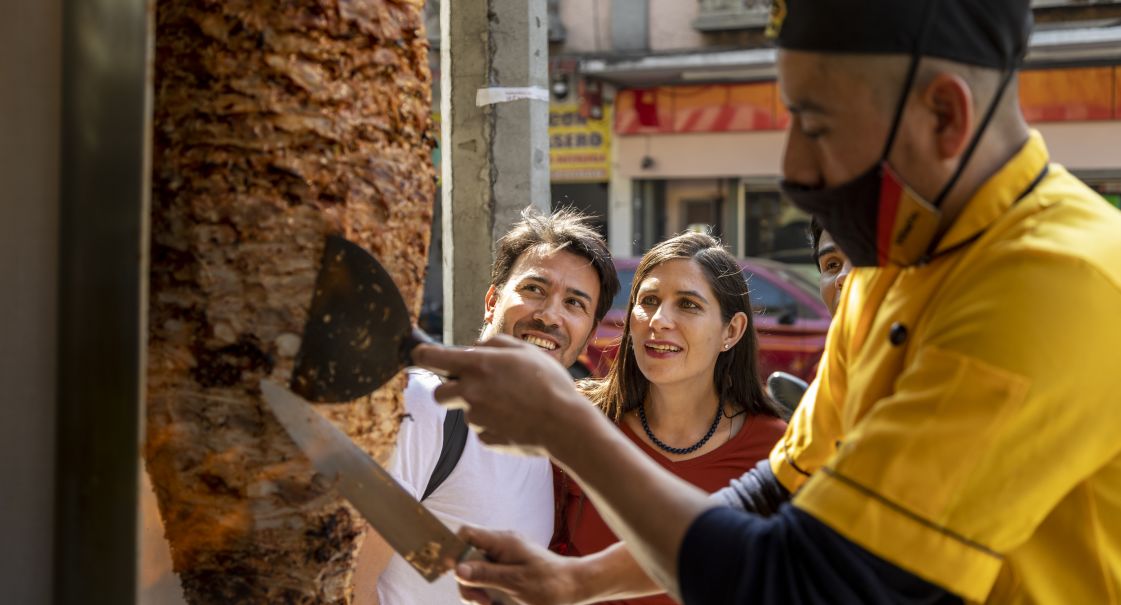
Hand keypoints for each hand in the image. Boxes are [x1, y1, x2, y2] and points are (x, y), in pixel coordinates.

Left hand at [412, 335, 593, 455]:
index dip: (420, 355)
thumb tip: (475, 348)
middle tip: (472, 387)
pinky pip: (483, 430)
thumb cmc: (548, 383)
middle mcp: (470, 392)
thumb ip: (494, 344)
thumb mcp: (525, 350)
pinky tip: (517, 421)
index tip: (420, 356)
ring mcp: (476, 419)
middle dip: (449, 390)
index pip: (429, 358)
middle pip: (438, 394)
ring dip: (481, 408)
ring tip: (513, 404)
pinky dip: (495, 425)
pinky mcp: (485, 439)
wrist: (564, 424)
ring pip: (466, 412)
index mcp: (477, 366)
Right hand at [455, 526, 582, 604]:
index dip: (452, 549)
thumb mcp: (515, 582)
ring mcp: (504, 557)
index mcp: (501, 542)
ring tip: (489, 604)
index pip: (466, 533)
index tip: (451, 573)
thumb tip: (457, 569)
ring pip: (475, 571)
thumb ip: (486, 575)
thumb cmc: (549, 584)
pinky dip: (486, 592)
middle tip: (481, 601)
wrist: (575, 587)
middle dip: (467, 581)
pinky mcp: (508, 569)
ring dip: (476, 590)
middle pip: (467, 557)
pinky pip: (487, 578)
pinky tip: (494, 603)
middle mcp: (500, 546)